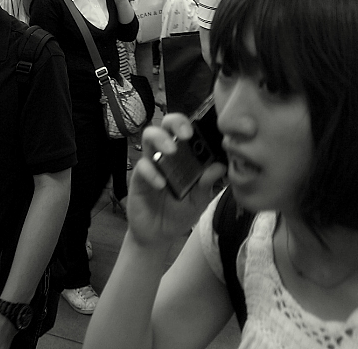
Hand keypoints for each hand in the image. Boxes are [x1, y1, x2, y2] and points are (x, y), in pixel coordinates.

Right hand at [126, 113, 226, 248]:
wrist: (159, 235)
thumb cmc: (180, 212)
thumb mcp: (199, 200)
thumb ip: (207, 184)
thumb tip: (220, 167)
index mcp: (183, 154)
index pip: (185, 129)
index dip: (192, 124)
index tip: (202, 131)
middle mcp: (166, 153)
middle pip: (165, 124)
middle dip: (175, 122)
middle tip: (186, 134)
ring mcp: (151, 163)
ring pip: (148, 136)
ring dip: (160, 139)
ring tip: (171, 151)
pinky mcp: (138, 177)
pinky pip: (142, 167)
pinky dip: (152, 172)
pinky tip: (161, 184)